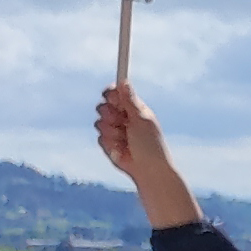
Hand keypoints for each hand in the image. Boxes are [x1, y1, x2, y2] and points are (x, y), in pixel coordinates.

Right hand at [95, 84, 198, 227]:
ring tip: (125, 140)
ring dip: (111, 131)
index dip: (110, 94)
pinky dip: (109, 143)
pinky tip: (121, 150)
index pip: (116, 94)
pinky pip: (99, 138)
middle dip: (110, 114)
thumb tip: (124, 82)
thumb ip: (131, 101)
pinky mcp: (108, 143)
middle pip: (103, 106)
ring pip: (99, 122)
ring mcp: (114, 130)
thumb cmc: (151, 144)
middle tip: (122, 122)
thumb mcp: (142, 119)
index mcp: (134, 109)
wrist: (148, 169)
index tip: (111, 98)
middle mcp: (123, 117)